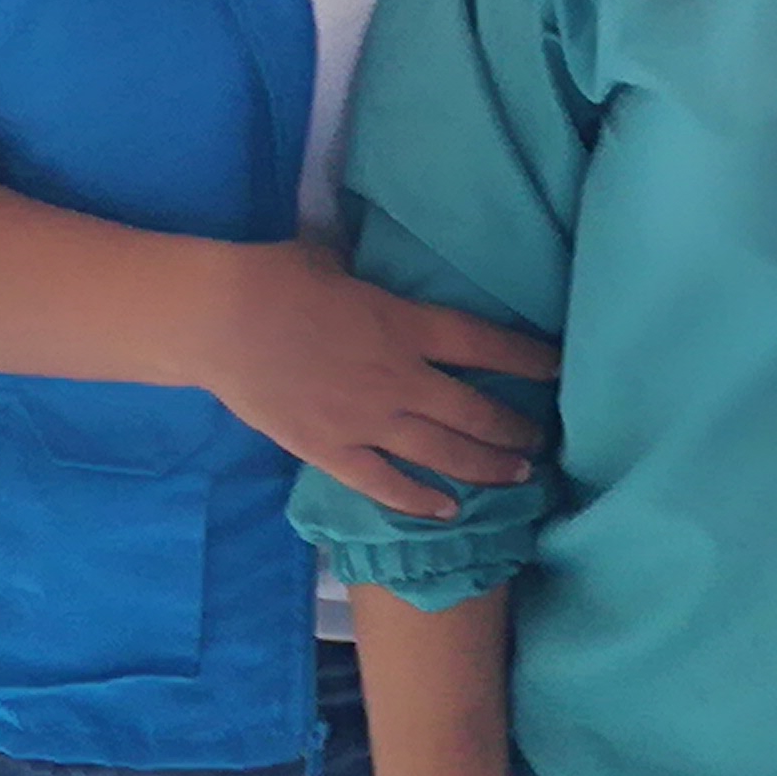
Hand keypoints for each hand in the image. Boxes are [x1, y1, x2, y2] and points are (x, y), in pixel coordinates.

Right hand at [186, 243, 559, 518]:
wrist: (219, 319)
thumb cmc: (276, 276)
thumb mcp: (337, 263)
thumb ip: (367, 280)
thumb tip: (369, 266)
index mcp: (405, 324)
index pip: (483, 344)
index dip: (526, 358)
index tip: (557, 369)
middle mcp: (398, 377)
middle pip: (474, 411)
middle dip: (513, 430)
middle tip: (540, 445)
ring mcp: (366, 420)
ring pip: (441, 452)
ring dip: (485, 468)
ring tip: (517, 478)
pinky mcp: (330, 450)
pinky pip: (384, 484)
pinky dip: (418, 501)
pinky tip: (446, 512)